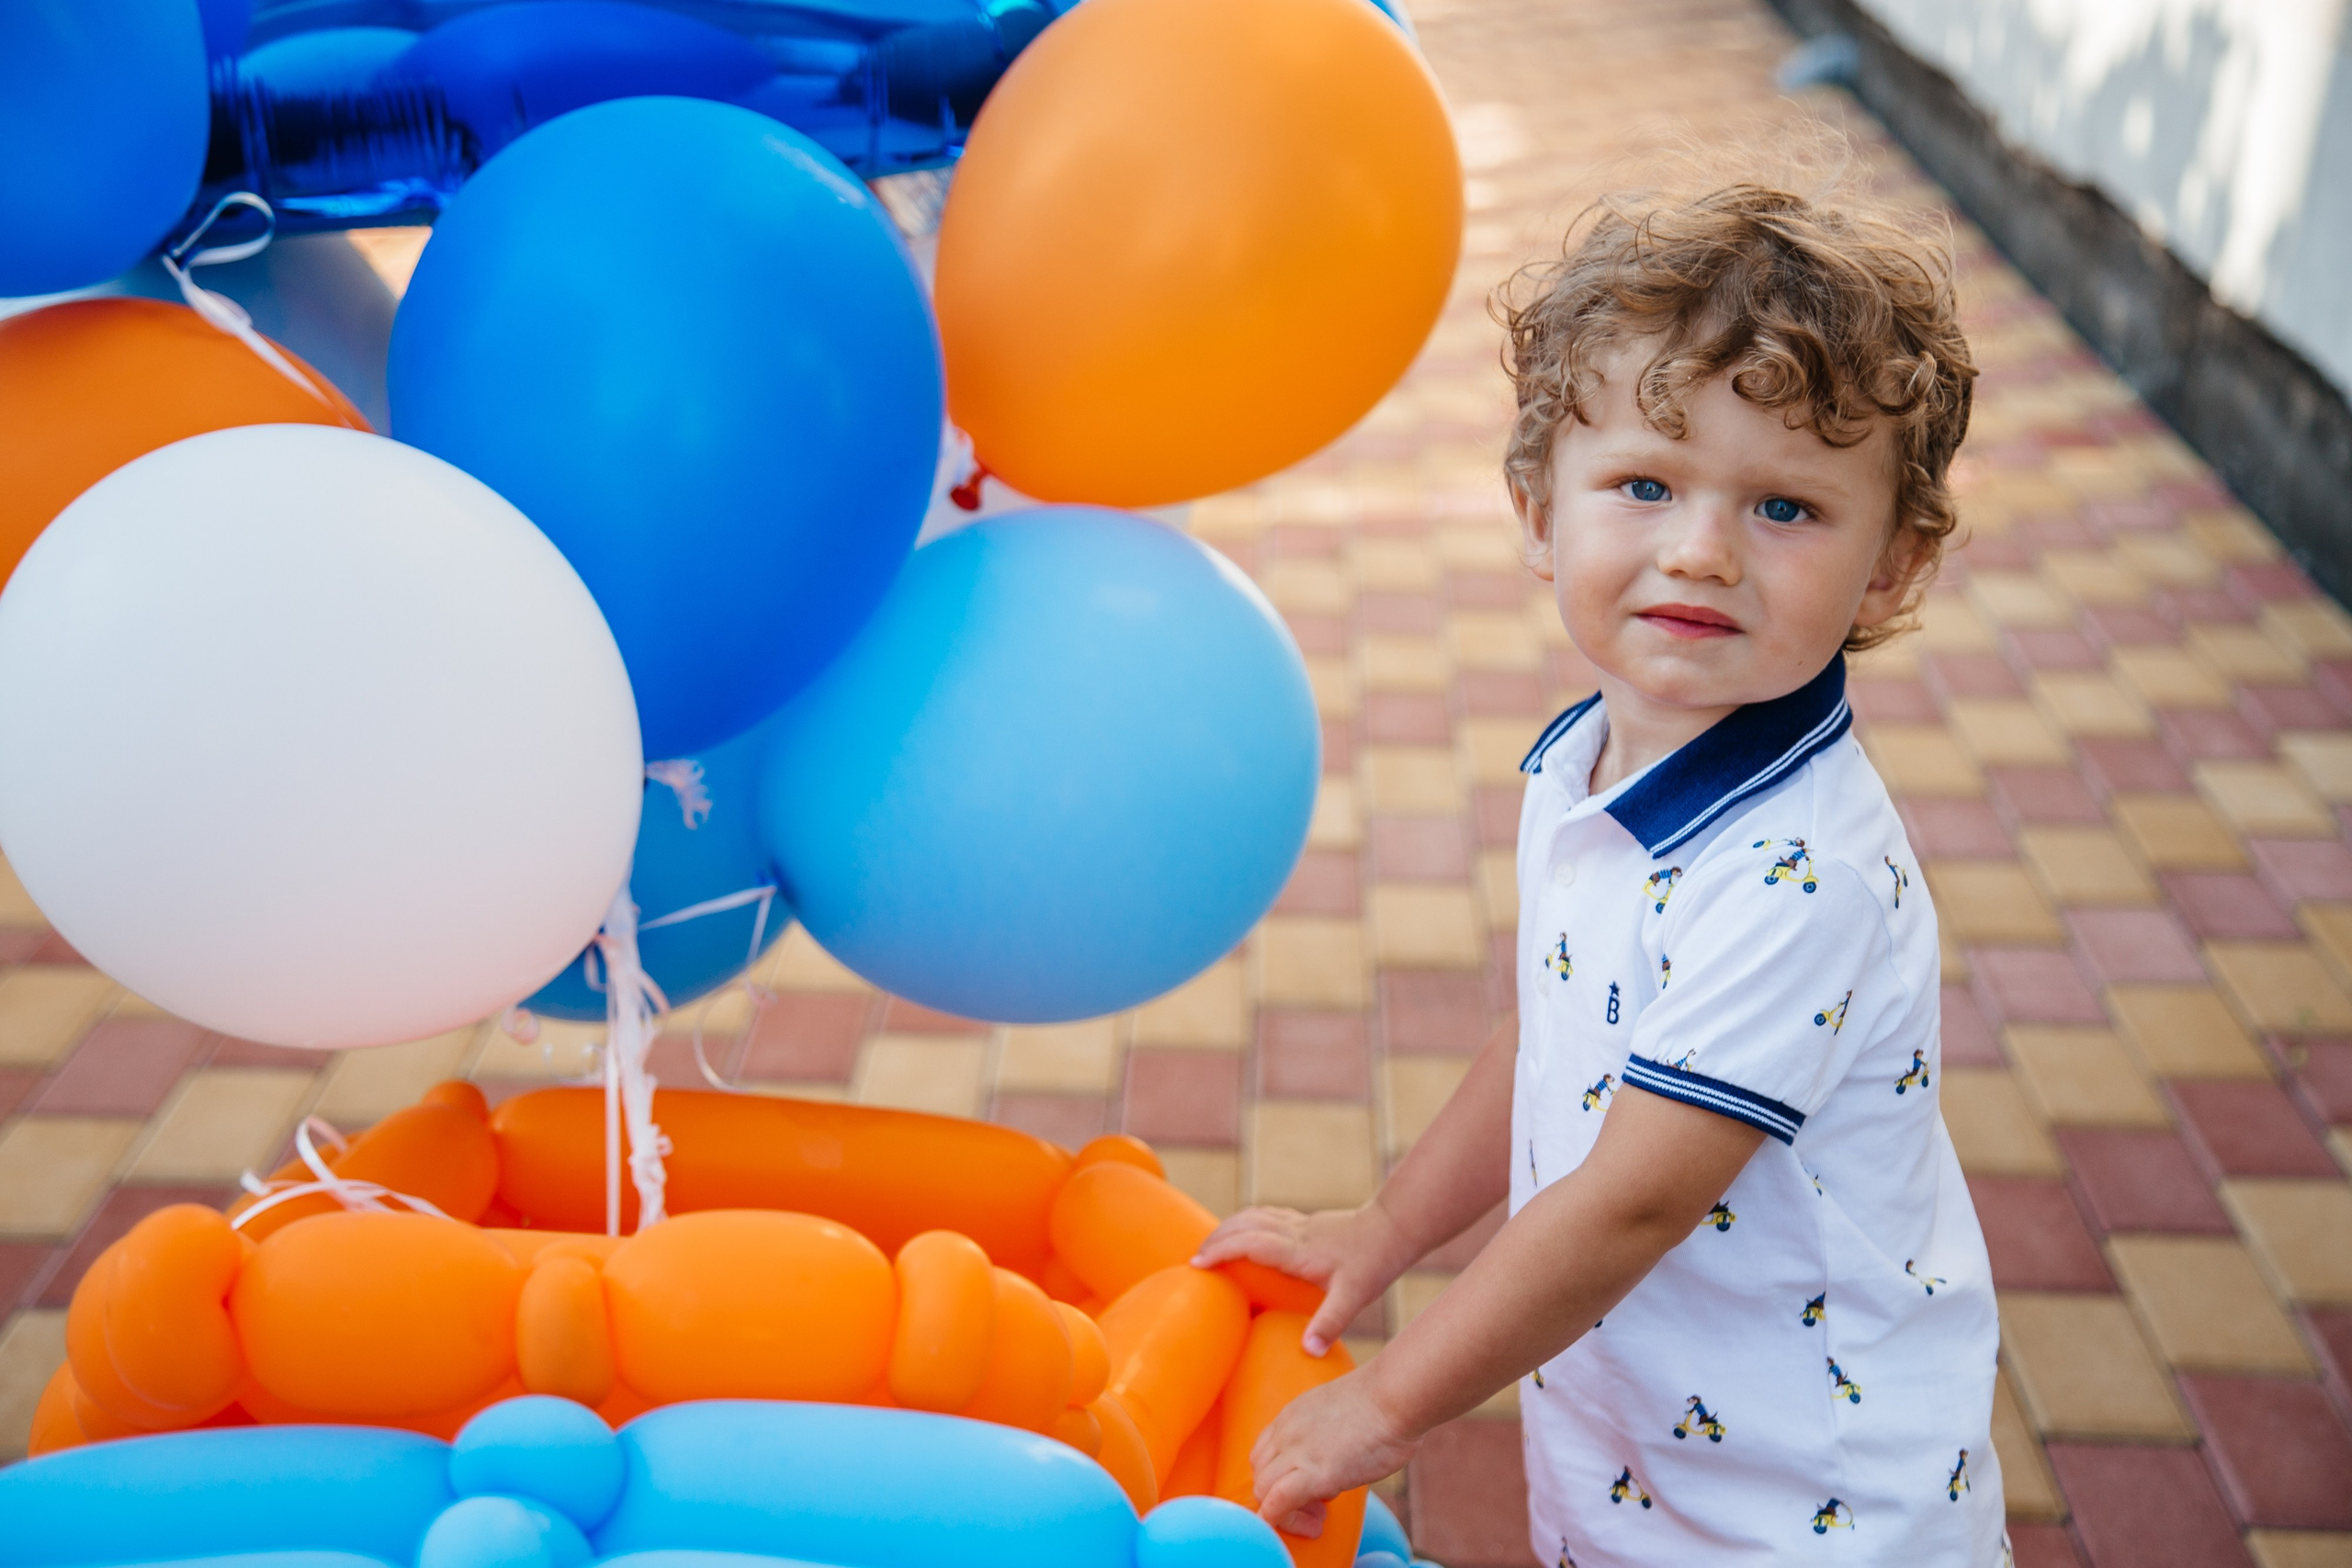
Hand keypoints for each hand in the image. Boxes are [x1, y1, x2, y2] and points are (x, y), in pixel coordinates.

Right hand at [1194, 1202, 1419, 1355]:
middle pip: (1244, 1225)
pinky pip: (1266, 1216)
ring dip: (1228, 1227)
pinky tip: (1244, 1236)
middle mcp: (1294, 1233)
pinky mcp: (1306, 1221)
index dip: (1221, 1251)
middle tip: (1194, 1259)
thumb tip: (1309, 1350)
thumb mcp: (1355, 1297)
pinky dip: (1245, 1223)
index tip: (1197, 1264)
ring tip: (1210, 1247)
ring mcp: (1299, 1224)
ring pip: (1253, 1215)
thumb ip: (1330, 1322)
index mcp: (1299, 1252)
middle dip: (1215, 1239)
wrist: (1394, 1227)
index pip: (1250, 1243)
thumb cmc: (1375, 1263)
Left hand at [1250, 1368, 1418, 1535]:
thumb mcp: (1340, 1414)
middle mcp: (1286, 1432)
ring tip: (1317, 1521)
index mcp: (1292, 1415)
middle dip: (1279, 1497)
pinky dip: (1281, 1519)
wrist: (1396, 1396)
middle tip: (1315, 1510)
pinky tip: (1308, 1528)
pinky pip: (1277, 1502)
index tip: (1307, 1488)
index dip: (1280, 1476)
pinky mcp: (1314, 1473)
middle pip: (1260, 1472)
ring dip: (1284, 1513)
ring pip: (1262, 1489)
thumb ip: (1328, 1436)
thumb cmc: (1386, 1403)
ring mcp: (1297, 1451)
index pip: (1265, 1452)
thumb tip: (1339, 1460)